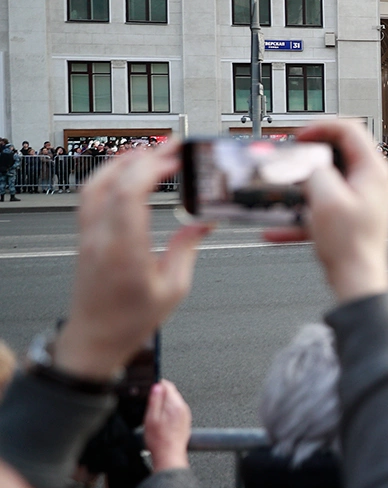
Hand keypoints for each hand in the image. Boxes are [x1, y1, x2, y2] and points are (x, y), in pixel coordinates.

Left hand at [55, 146, 210, 380]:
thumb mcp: (173, 289)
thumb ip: (187, 249)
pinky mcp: (85, 237)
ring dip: (124, 162)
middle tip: (174, 148)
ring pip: (95, 183)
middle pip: (113, 181)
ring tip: (152, 153)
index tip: (177, 157)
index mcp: (124, 251)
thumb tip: (202, 224)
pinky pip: (90, 195)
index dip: (153, 167)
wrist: (95, 340)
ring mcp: (88, 236)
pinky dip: (110, 175)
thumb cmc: (131, 321)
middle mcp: (101, 238)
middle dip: (145, 157)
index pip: (129, 193)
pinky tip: (128, 172)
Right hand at [143, 380, 191, 471]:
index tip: (149, 389)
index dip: (156, 385)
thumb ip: (154, 400)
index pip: (167, 385)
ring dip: (164, 404)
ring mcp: (185, 415)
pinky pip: (176, 411)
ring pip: (173, 402)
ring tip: (155, 416)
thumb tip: (157, 386)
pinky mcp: (185, 421)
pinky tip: (162, 422)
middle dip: (160, 395)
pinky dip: (168, 413)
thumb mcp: (151, 418)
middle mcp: (183, 408)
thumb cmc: (159, 440)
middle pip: (171, 393)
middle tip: (150, 405)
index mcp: (175, 404)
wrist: (169, 455)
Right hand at [264, 121, 387, 300]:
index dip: (321, 127)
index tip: (298, 138)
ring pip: (326, 179)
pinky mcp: (350, 216)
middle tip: (287, 159)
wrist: (357, 280)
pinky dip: (300, 212)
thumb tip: (305, 161)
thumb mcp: (326, 199)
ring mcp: (361, 198)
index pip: (349, 129)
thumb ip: (313, 171)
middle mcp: (370, 181)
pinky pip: (320, 205)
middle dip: (306, 156)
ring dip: (300, 184)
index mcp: (372, 170)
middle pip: (336, 152)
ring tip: (280, 190)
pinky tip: (276, 227)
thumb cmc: (351, 245)